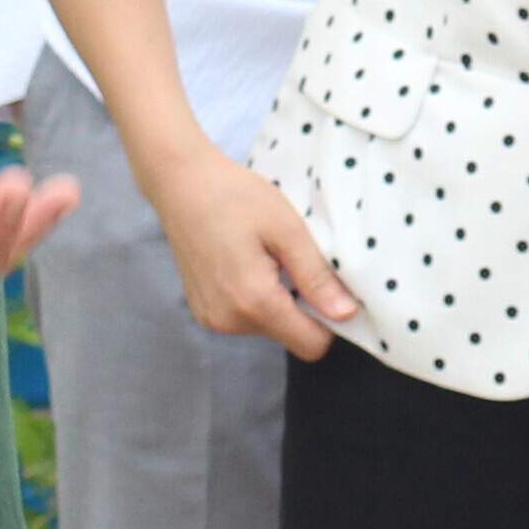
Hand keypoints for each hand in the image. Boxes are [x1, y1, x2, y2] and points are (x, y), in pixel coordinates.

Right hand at [145, 147, 358, 360]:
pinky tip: (249, 263)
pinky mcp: (204, 312)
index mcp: (254, 302)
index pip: (311, 344)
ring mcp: (212, 319)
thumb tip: (348, 314)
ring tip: (269, 258)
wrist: (181, 183)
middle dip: (304, 307)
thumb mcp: (287, 229)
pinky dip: (258, 299)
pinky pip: (246, 319)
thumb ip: (316, 277)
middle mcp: (229, 321)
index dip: (331, 321)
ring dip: (280, 302)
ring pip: (269, 328)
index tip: (330, 285)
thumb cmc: (235, 197)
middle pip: (290, 337)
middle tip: (295, 260)